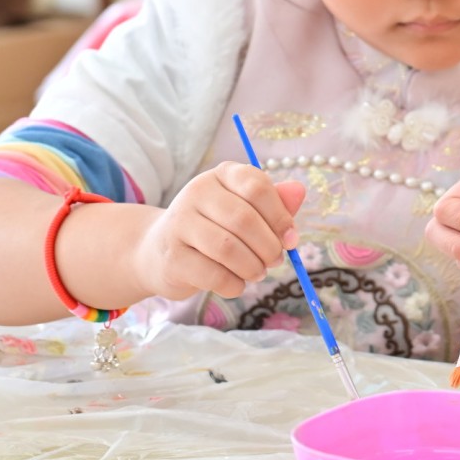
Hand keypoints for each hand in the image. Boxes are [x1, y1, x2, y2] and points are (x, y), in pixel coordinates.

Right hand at [131, 163, 304, 300]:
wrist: (160, 250)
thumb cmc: (215, 228)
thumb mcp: (245, 209)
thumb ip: (275, 202)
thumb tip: (299, 191)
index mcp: (222, 174)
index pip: (256, 186)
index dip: (281, 216)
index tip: (291, 239)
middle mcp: (197, 192)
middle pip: (243, 219)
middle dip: (268, 247)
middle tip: (275, 261)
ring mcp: (180, 223)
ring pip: (227, 248)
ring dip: (252, 267)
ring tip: (257, 273)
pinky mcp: (172, 256)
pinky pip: (213, 274)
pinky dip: (233, 285)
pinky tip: (237, 284)